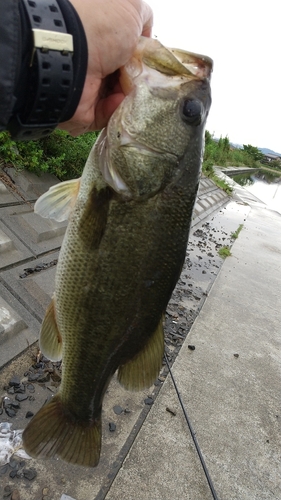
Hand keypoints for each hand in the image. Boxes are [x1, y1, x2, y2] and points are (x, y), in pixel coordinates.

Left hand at [59, 0, 152, 135]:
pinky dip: (117, 107)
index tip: (148, 58)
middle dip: (137, 78)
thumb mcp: (131, 8)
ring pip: (117, 97)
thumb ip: (142, 17)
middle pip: (122, 76)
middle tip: (146, 77)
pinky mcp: (83, 109)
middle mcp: (89, 60)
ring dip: (129, 94)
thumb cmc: (100, 25)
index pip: (122, 50)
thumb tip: (146, 33)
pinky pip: (108, 113)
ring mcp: (85, 85)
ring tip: (135, 88)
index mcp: (96, 37)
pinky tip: (119, 97)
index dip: (137, 54)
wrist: (73, 55)